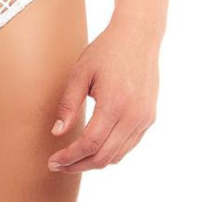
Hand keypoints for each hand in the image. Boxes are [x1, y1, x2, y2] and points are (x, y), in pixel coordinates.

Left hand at [47, 18, 159, 171]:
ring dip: (94, 162)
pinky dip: (109, 152)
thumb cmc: (106, 50)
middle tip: (58, 165)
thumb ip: (68, 104)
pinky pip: (128, 145)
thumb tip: (57, 132)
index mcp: (115, 103)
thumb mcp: (81, 72)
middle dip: (78, 165)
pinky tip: (93, 147)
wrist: (139, 36)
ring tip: (72, 159)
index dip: (70, 157)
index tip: (53, 161)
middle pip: (104, 156)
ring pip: (118, 155)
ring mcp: (144, 118)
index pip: (90, 144)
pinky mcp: (149, 118)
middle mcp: (133, 115)